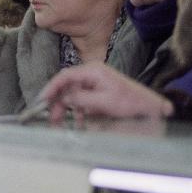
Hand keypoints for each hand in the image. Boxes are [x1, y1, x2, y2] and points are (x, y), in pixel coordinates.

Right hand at [42, 63, 173, 122]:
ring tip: (61, 122)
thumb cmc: (130, 102)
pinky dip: (78, 110)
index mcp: (93, 71)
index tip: (43, 100)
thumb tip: (63, 99)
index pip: (65, 76)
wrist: (149, 107)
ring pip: (72, 94)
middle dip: (58, 102)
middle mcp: (92, 74)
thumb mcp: (103, 102)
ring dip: (66, 108)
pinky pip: (81, 100)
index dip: (51, 88)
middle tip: (52, 117)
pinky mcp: (97, 91)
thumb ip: (81, 99)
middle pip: (66, 86)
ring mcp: (94, 82)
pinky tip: (79, 121)